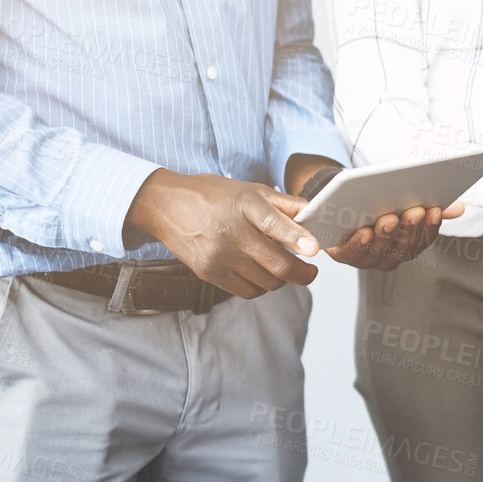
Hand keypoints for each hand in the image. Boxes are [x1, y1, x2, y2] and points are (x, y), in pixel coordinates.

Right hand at [124, 169, 320, 297]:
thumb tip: (316, 216)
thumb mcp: (251, 191)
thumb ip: (286, 205)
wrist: (166, 206)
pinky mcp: (208, 272)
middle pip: (277, 264)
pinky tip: (260, 274)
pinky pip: (248, 291)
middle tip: (310, 272)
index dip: (296, 237)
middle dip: (302, 273)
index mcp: (245, 204)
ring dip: (282, 279)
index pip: (272, 223)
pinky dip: (262, 287)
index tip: (314, 249)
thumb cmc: (215, 197)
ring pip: (267, 282)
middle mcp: (231, 232)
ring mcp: (218, 255)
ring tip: (281, 268)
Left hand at [325, 201, 463, 270]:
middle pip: (403, 247)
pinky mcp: (343, 255)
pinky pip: (353, 253)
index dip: (431, 226)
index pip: (424, 239)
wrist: (336, 203)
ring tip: (388, 218)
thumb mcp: (402, 202)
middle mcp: (389, 257)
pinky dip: (360, 243)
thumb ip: (429, 207)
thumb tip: (460, 208)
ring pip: (380, 251)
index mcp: (407, 245)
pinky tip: (364, 230)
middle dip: (409, 229)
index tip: (434, 209)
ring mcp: (366, 258)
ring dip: (386, 236)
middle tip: (413, 211)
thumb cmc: (374, 204)